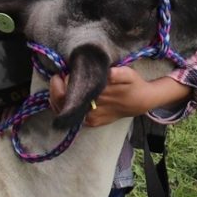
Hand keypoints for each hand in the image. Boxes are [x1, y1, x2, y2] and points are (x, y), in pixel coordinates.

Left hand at [49, 66, 190, 125]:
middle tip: (57, 77)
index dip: (63, 83)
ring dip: (56, 98)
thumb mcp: (128, 74)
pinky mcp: (91, 123)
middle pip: (65, 102)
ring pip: (64, 111)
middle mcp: (93, 111)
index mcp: (99, 97)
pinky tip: (61, 96)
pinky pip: (70, 116)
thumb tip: (106, 74)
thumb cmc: (132, 84)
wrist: (140, 102)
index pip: (72, 92)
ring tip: (57, 85)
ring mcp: (91, 119)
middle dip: (57, 89)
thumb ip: (116, 74)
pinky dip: (61, 106)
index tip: (61, 73)